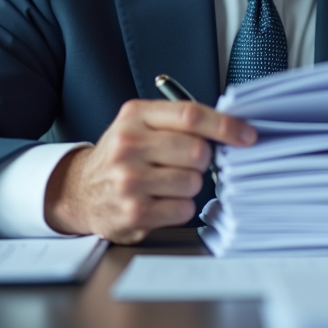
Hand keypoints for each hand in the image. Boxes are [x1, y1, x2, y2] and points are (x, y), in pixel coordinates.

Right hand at [44, 99, 255, 242]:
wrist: (79, 190)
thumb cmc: (121, 155)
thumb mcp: (141, 124)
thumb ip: (180, 121)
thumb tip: (231, 128)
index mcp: (135, 116)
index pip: (191, 115)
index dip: (226, 126)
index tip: (247, 135)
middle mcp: (128, 146)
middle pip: (197, 151)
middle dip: (202, 160)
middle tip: (186, 162)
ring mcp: (129, 181)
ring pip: (193, 182)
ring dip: (190, 185)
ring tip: (166, 182)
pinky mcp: (134, 212)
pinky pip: (184, 209)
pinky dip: (179, 207)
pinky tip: (160, 201)